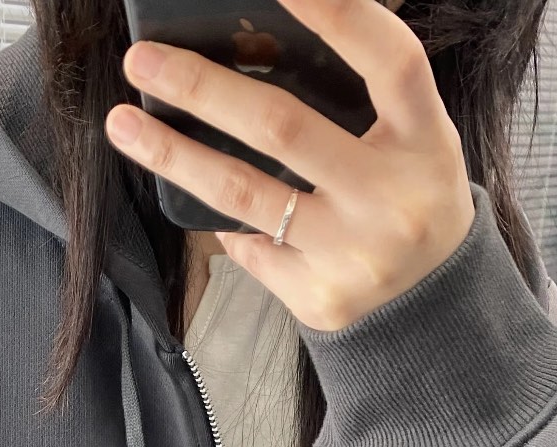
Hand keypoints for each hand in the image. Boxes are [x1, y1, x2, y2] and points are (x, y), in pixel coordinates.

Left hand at [104, 0, 475, 333]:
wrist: (433, 307)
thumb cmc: (408, 199)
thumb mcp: (412, 140)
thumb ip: (359, 96)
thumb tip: (255, 46)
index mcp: (424, 140)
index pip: (389, 60)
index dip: (337, 12)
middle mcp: (391, 198)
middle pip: (283, 127)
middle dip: (201, 89)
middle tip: (143, 61)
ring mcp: (353, 253)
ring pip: (243, 194)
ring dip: (173, 155)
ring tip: (123, 124)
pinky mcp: (319, 297)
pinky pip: (249, 246)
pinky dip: (223, 221)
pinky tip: (198, 196)